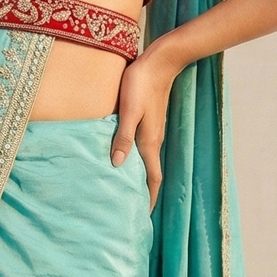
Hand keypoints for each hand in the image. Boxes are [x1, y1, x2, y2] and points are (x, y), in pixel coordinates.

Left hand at [110, 41, 181, 209]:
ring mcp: (152, 130)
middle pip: (151, 173)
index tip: (143, 215)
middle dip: (145, 192)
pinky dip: (137, 161)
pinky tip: (126, 160)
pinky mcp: (149, 121)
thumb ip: (123, 136)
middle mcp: (153, 140)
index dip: (149, 197)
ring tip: (128, 190)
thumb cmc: (141, 83)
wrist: (159, 61)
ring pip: (147, 161)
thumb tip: (117, 165)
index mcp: (149, 141)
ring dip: (140, 177)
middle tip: (133, 208)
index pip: (152, 177)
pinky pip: (144, 149)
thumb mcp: (129, 110)